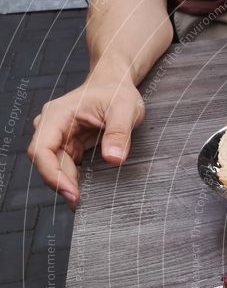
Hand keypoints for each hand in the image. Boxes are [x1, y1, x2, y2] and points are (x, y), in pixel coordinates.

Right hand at [27, 72, 143, 208]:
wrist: (116, 84)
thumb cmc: (117, 92)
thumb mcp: (124, 109)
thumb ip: (118, 133)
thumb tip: (113, 159)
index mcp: (57, 115)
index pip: (41, 150)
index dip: (52, 174)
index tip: (72, 192)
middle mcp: (52, 127)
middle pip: (46, 162)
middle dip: (61, 184)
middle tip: (81, 204)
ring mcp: (60, 137)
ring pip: (56, 167)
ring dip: (68, 184)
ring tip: (85, 203)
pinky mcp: (70, 145)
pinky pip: (67, 167)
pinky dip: (75, 180)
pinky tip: (87, 193)